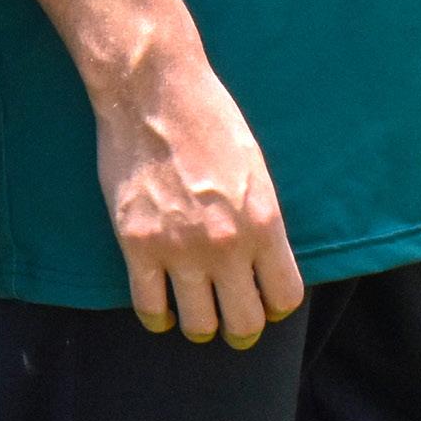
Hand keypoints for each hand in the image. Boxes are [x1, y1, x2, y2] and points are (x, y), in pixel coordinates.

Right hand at [96, 49, 303, 345]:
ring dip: (200, 325)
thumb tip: (258, 256)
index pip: (284, 297)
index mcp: (264, 225)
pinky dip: (157, 318)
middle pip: (244, 322)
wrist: (152, 91)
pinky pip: (149, 305)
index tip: (262, 303)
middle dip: (241, 328)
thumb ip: (259, 219)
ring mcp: (179, 248)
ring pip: (199, 324)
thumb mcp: (255, 170)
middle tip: (230, 321)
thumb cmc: (208, 118)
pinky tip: (160, 312)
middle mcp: (226, 246)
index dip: (274, 306)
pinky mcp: (136, 243)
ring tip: (194, 317)